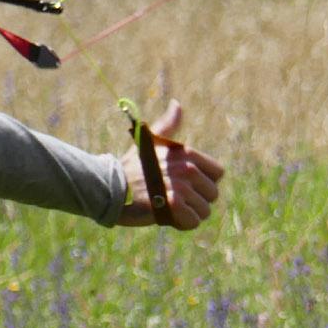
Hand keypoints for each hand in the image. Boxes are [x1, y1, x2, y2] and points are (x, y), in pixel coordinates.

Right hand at [117, 101, 224, 229]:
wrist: (109, 188)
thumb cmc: (131, 167)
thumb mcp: (151, 142)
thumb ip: (168, 125)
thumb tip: (177, 104)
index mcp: (187, 154)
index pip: (217, 174)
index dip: (204, 182)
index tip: (185, 184)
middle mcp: (186, 169)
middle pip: (212, 194)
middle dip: (196, 200)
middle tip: (174, 199)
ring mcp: (179, 187)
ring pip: (203, 211)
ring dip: (188, 214)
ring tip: (170, 209)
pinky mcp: (171, 206)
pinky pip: (192, 222)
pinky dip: (182, 224)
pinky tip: (168, 218)